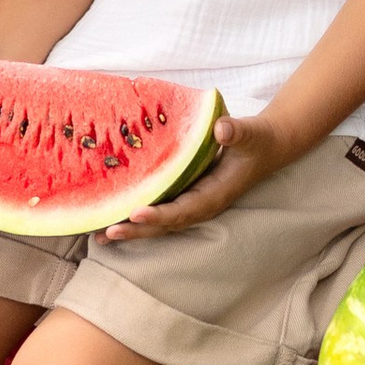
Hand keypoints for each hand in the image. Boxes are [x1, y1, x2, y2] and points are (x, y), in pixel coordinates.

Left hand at [100, 111, 297, 241]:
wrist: (266, 147)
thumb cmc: (257, 140)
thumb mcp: (251, 133)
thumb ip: (237, 131)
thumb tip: (222, 129)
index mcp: (215, 195)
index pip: (185, 210)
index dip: (161, 214)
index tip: (136, 214)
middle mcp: (201, 205)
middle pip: (166, 224)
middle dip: (137, 230)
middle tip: (107, 233)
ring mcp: (191, 203)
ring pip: (159, 222)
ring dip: (131, 229)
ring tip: (98, 235)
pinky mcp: (184, 196)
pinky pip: (158, 210)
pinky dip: (135, 216)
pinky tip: (110, 215)